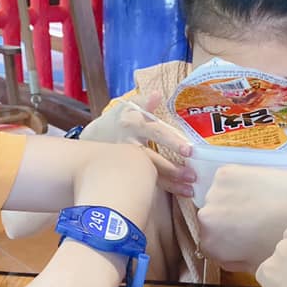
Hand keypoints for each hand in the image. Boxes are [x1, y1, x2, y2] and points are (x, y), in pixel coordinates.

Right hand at [81, 91, 196, 197]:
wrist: (94, 137)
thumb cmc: (120, 119)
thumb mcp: (129, 106)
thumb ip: (145, 102)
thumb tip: (157, 95)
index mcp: (134, 123)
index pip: (157, 132)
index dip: (172, 141)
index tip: (188, 150)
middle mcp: (130, 143)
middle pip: (153, 158)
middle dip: (172, 168)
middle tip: (192, 176)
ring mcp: (128, 161)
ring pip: (150, 173)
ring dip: (171, 182)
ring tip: (190, 190)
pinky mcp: (129, 172)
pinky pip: (148, 182)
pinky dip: (165, 187)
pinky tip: (181, 192)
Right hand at [198, 164, 286, 271]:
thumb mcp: (260, 263)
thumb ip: (240, 262)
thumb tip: (237, 258)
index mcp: (211, 244)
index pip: (210, 243)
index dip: (229, 239)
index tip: (243, 234)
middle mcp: (206, 218)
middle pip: (213, 218)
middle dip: (230, 219)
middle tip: (253, 218)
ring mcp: (214, 193)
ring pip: (220, 197)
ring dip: (233, 199)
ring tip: (260, 203)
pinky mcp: (226, 173)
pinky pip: (228, 179)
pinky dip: (241, 182)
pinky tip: (261, 189)